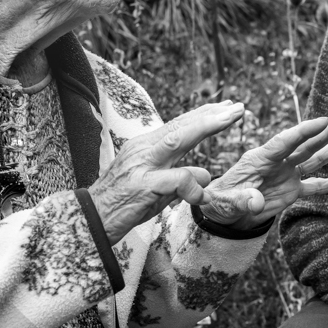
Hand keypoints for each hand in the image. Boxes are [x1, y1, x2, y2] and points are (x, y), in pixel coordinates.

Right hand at [89, 101, 244, 242]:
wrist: (89, 221)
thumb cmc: (122, 206)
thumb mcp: (157, 190)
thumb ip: (181, 178)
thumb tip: (206, 174)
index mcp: (145, 147)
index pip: (178, 125)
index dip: (203, 115)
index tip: (226, 107)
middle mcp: (143, 149)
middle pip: (181, 125)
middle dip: (212, 114)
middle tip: (237, 106)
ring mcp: (141, 165)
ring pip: (177, 138)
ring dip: (205, 127)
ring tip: (229, 119)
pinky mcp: (142, 186)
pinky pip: (176, 180)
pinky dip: (193, 186)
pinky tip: (202, 196)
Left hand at [198, 115, 327, 229]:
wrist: (222, 211)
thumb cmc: (218, 201)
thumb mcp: (225, 201)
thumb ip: (241, 200)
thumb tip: (257, 202)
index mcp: (260, 158)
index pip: (285, 141)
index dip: (304, 130)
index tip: (323, 120)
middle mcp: (277, 163)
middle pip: (305, 144)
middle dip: (327, 132)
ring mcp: (286, 175)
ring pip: (314, 160)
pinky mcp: (291, 191)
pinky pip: (314, 186)